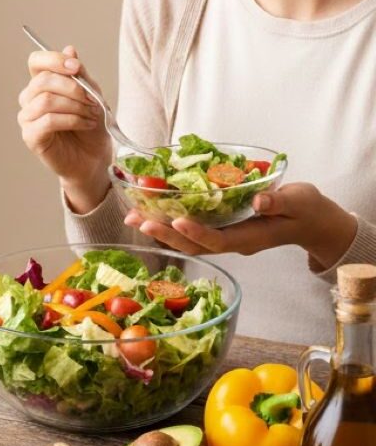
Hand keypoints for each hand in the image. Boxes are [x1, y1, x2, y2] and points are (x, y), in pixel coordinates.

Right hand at [18, 45, 112, 211]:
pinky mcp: (31, 137)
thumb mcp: (91, 95)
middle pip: (43, 80)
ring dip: (75, 106)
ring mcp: (28, 118)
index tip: (76, 67)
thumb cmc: (90, 126)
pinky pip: (48, 120)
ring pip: (46, 100)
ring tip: (91, 114)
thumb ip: (80, 75)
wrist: (93, 157)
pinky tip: (86, 124)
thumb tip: (70, 49)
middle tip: (93, 100)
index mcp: (42, 84)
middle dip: (73, 88)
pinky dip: (72, 120)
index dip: (54, 60)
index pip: (36, 61)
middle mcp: (29, 99)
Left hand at [124, 182, 357, 268]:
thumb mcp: (300, 201)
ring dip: (161, 230)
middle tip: (138, 220)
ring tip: (133, 217)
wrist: (312, 221)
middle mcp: (233, 242)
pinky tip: (151, 212)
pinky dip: (171, 224)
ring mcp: (226, 237)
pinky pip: (192, 231)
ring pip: (189, 240)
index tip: (176, 222)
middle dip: (165, 234)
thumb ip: (280, 201)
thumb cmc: (307, 210)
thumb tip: (259, 200)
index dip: (197, 233)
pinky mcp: (222, 229)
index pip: (219, 240)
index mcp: (250, 238)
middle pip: (194, 245)